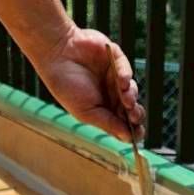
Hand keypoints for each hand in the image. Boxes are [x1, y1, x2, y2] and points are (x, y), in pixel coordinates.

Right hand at [39, 27, 143, 141]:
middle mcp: (111, 94)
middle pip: (132, 108)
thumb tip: (128, 138)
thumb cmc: (66, 86)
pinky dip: (126, 76)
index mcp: (104, 110)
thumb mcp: (86, 112)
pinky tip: (122, 81)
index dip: (133, 130)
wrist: (55, 55)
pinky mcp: (115, 59)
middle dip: (136, 114)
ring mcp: (114, 76)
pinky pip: (127, 69)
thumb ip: (108, 124)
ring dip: (131, 97)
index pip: (124, 123)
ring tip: (126, 100)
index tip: (138, 134)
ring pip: (132, 90)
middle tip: (133, 116)